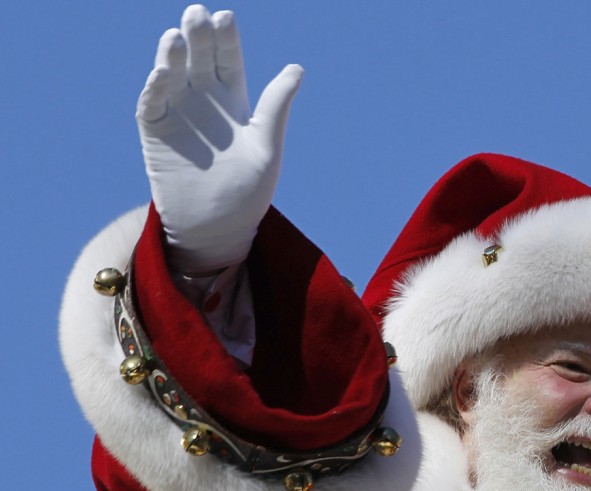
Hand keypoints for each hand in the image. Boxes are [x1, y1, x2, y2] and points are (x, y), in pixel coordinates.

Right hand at [137, 5, 302, 272]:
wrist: (217, 228)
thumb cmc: (247, 192)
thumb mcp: (267, 147)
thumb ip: (275, 107)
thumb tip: (296, 68)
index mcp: (233, 102)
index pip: (227, 60)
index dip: (226, 39)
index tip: (225, 16)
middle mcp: (203, 101)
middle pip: (197, 60)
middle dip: (197, 37)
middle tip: (197, 13)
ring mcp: (177, 114)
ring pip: (171, 75)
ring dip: (171, 56)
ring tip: (176, 36)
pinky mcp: (155, 132)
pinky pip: (152, 104)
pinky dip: (155, 87)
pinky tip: (162, 72)